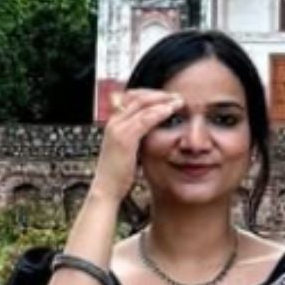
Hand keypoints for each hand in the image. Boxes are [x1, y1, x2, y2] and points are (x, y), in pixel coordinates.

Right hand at [92, 87, 184, 203]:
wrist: (106, 189)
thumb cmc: (117, 174)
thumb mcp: (127, 151)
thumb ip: (136, 139)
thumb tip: (151, 133)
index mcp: (114, 123)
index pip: (133, 99)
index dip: (152, 96)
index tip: (168, 98)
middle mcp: (114, 122)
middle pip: (138, 97)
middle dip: (159, 95)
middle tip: (176, 96)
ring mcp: (118, 128)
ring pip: (142, 104)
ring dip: (162, 101)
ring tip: (178, 101)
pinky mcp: (125, 138)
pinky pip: (145, 119)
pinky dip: (159, 112)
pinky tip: (171, 111)